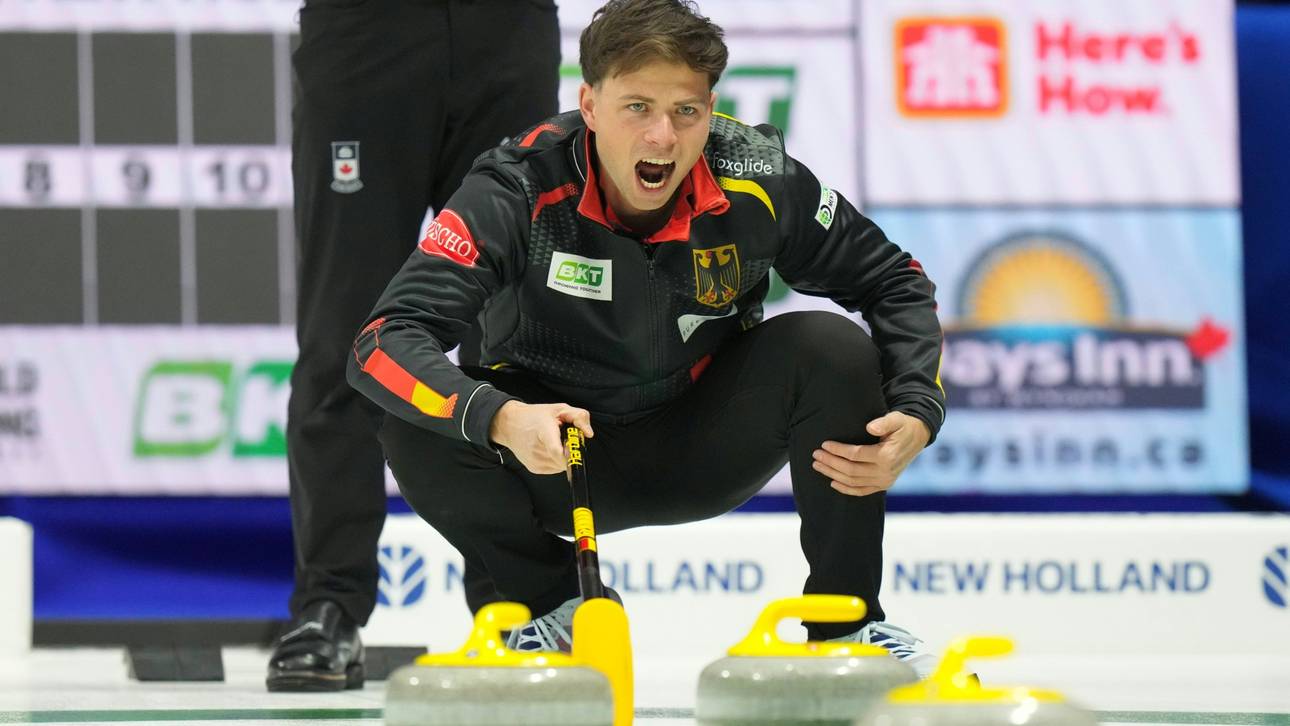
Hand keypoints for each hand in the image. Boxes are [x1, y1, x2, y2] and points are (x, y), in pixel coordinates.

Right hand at [489, 400, 593, 474]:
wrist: (509, 425)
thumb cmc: (535, 416)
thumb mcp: (559, 408)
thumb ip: (579, 417)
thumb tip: (589, 434)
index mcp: (544, 432)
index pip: (557, 451)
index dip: (570, 454)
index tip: (575, 449)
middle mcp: (537, 450)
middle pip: (565, 459)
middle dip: (570, 450)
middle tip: (564, 438)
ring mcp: (535, 461)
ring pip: (562, 465)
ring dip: (563, 456)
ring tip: (554, 442)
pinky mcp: (534, 468)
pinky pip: (555, 468)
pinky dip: (556, 460)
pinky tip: (548, 449)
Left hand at [811, 411, 929, 496]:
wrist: (917, 438)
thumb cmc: (902, 426)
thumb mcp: (896, 418)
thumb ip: (884, 422)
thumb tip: (870, 427)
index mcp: (887, 456)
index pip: (855, 455)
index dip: (838, 450)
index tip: (824, 444)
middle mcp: (885, 472)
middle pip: (850, 471)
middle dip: (831, 463)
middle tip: (816, 455)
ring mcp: (884, 481)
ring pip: (853, 482)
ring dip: (833, 474)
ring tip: (818, 466)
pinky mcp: (884, 485)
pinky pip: (861, 491)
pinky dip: (846, 489)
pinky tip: (832, 482)